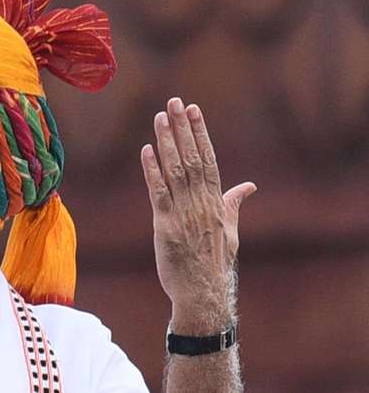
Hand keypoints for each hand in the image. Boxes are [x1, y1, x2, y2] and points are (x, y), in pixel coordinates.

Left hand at [140, 98, 255, 332]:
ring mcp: (183, 214)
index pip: (208, 158)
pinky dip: (152, 171)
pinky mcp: (165, 226)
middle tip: (174, 102)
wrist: (204, 293)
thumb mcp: (230, 231)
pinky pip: (158, 193)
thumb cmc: (214, 263)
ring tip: (160, 117)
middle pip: (191, 158)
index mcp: (216, 202)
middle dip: (182, 128)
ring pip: (174, 171)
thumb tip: (248, 186)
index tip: (194, 110)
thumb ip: (233, 204)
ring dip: (166, 142)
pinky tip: (147, 150)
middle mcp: (201, 203)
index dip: (200, 133)